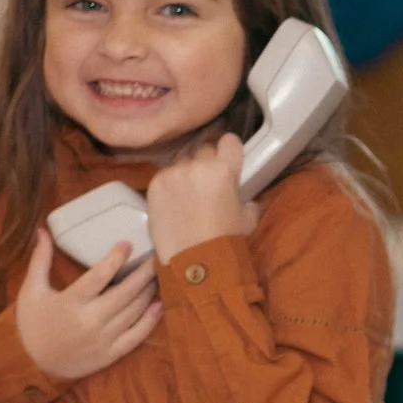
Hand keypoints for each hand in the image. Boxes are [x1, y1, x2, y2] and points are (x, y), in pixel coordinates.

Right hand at [13, 228, 161, 382]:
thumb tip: (42, 231)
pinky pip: (137, 336)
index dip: (116, 258)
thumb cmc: (33, 324)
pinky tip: (159, 305)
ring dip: (148, 291)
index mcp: (70, 302)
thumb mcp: (31, 291)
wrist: (34, 366)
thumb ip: (40, 260)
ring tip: (157, 275)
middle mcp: (90, 320)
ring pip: (134, 311)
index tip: (128, 244)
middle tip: (156, 256)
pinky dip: (151, 320)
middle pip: (125, 292)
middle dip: (143, 272)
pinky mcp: (111, 354)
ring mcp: (103, 339)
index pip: (99, 276)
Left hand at [146, 132, 261, 258]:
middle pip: (203, 149)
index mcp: (225, 169)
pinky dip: (168, 186)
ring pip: (181, 162)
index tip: (225, 160)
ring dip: (185, 174)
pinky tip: (172, 204)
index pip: (229, 140)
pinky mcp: (155, 184)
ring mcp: (174, 173)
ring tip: (186, 198)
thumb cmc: (226, 240)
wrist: (195, 262)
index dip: (228, 151)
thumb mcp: (247, 217)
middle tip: (205, 185)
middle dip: (205, 164)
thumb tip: (242, 198)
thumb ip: (245, 199)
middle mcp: (198, 164)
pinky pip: (164, 176)